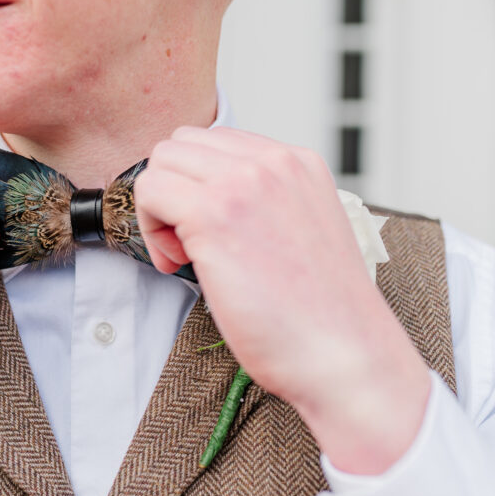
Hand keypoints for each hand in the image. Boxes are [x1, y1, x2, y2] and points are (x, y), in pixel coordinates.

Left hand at [134, 126, 431, 473]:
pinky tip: (178, 264)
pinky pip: (150, 190)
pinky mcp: (214, 213)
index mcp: (298, 163)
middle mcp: (273, 162)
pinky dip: (150, 228)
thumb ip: (265, 203)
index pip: (218, 141)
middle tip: (188, 243)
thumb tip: (211, 201)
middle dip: (173, 191)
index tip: (208, 231)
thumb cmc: (321, 314)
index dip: (198, 185)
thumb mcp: (302, 231)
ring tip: (183, 254)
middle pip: (183, 144)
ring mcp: (244, 182)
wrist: (344, 354)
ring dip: (158, 207)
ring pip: (161, 161)